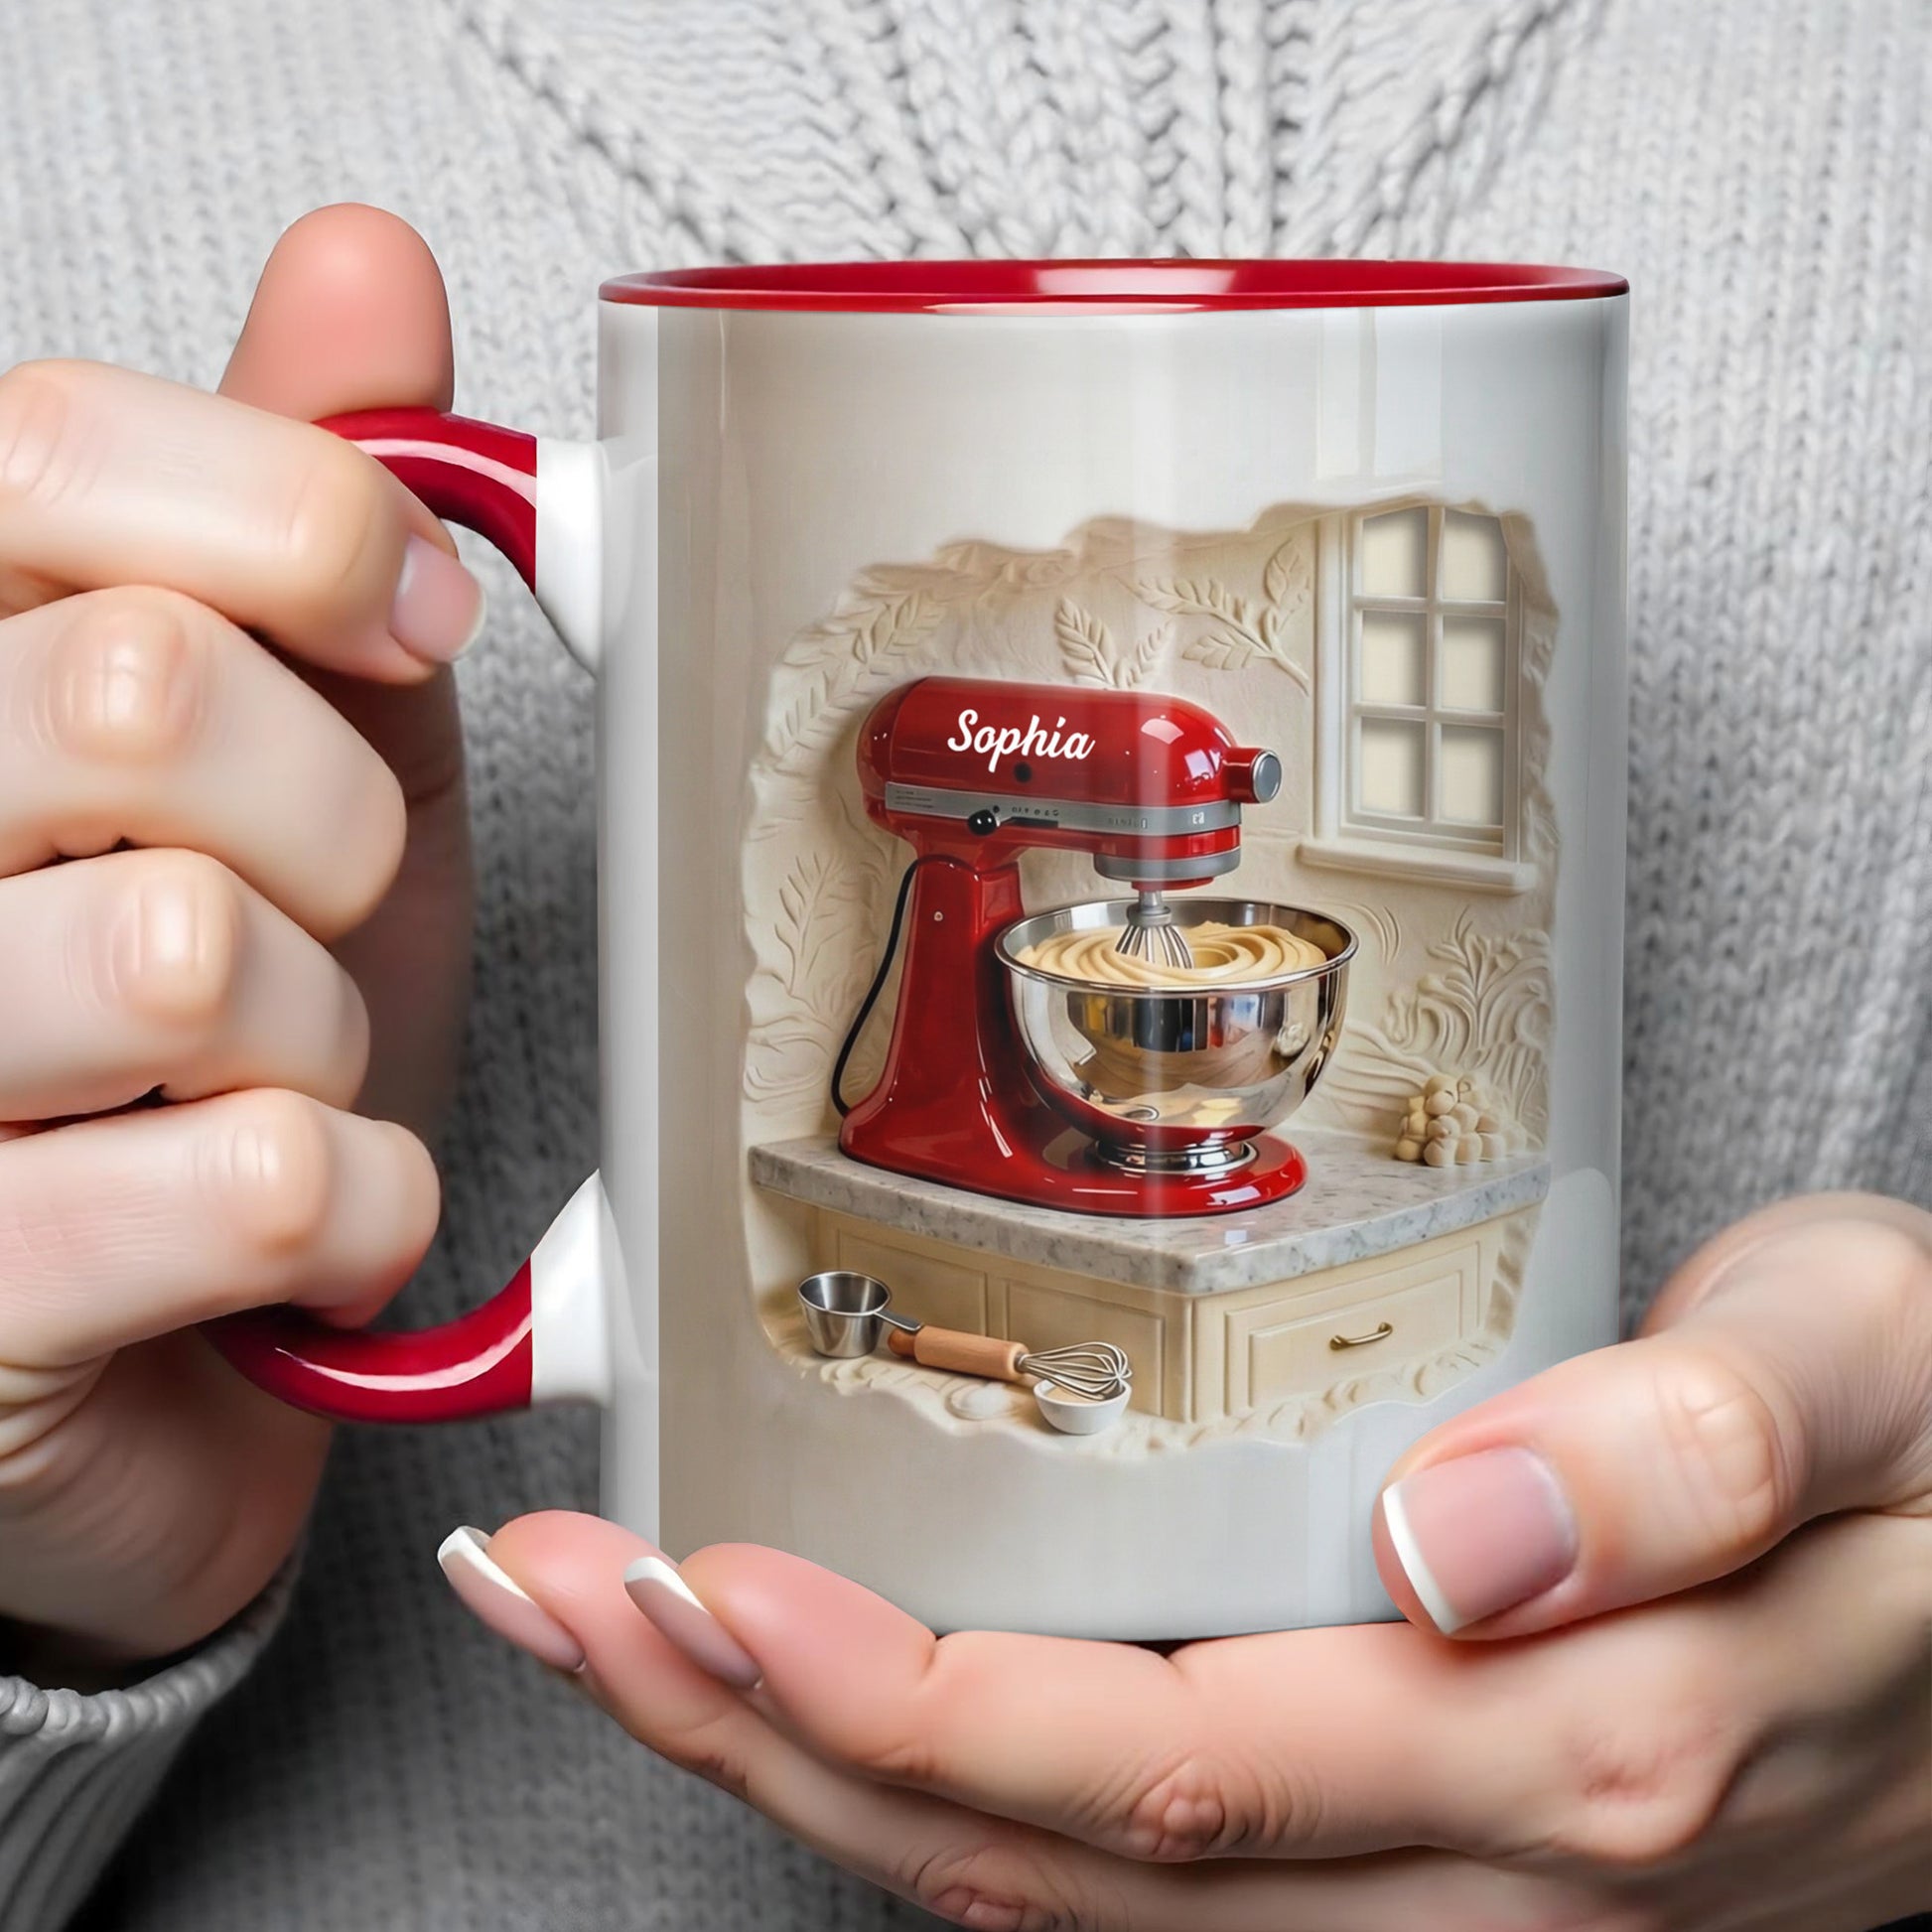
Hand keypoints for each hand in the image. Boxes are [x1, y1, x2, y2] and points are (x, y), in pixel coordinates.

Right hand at [0, 207, 479, 1668]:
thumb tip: (364, 268)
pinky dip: (359, 1214)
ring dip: (324, 1040)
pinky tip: (295, 1234)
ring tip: (272, 1089)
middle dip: (333, 825)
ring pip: (193, 951)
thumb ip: (291, 522)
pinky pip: (259, 1183)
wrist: (168, 1343)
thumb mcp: (289, 747)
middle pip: (143, 693)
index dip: (305, 523)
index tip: (412, 624)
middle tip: (316, 918)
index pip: (48, 451)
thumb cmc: (214, 1044)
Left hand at [457, 1195, 1931, 1930]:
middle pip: (1045, 1858)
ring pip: (1062, 1883)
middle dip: (761, 1739)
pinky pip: (1135, 1859)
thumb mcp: (1875, 1373)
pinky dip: (943, 1779)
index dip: (899, 1701)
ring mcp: (1428, 1882)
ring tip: (623, 1627)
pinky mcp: (1408, 1837)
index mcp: (1562, 1746)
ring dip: (809, 1764)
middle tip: (556, 1592)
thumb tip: (1461, 1535)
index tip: (698, 1584)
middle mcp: (1465, 1859)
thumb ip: (1694, 1448)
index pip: (1156, 1769)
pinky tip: (833, 1690)